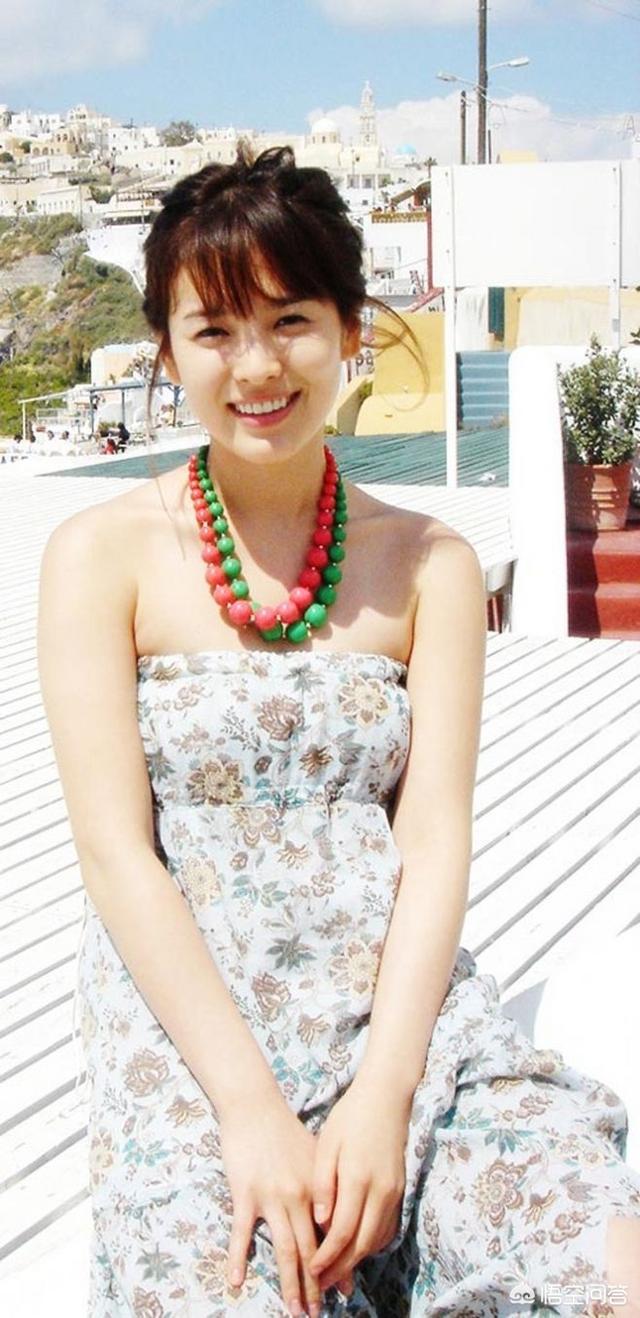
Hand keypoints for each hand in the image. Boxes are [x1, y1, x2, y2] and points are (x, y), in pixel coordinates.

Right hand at [220, 1094, 351, 1315]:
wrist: (256, 1107)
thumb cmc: (287, 1132)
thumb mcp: (316, 1158)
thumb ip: (327, 1190)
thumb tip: (337, 1223)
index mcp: (318, 1190)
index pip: (331, 1238)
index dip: (338, 1268)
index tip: (343, 1294)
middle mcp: (299, 1198)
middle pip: (309, 1252)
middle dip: (315, 1287)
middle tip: (316, 1315)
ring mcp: (271, 1198)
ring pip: (283, 1250)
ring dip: (289, 1285)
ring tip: (293, 1311)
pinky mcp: (245, 1194)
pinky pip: (242, 1233)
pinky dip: (238, 1258)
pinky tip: (236, 1282)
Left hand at [308, 1076, 408, 1291]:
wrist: (386, 1096)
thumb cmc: (350, 1117)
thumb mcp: (327, 1144)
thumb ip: (323, 1184)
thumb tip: (320, 1221)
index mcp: (359, 1178)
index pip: (343, 1232)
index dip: (327, 1256)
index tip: (311, 1271)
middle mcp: (381, 1190)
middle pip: (363, 1244)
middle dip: (342, 1268)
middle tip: (321, 1285)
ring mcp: (394, 1191)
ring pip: (377, 1239)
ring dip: (357, 1260)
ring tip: (336, 1273)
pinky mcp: (400, 1189)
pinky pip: (387, 1228)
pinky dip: (371, 1244)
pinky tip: (356, 1248)